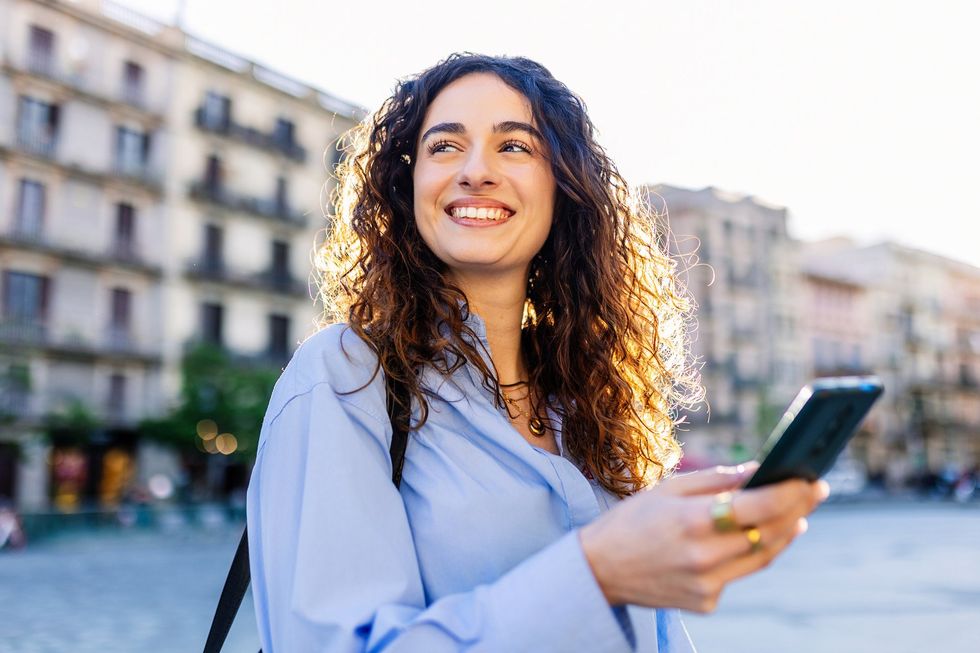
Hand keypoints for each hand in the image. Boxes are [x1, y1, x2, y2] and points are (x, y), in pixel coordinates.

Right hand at [579, 463, 828, 612]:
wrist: (599, 570)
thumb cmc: (633, 520)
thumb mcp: (669, 489)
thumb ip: (716, 480)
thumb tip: (760, 470)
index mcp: (692, 521)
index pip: (760, 506)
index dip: (791, 492)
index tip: (810, 477)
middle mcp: (704, 557)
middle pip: (770, 533)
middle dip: (798, 509)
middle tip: (814, 490)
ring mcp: (707, 585)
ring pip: (763, 557)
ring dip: (785, 533)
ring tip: (797, 514)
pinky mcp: (707, 602)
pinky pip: (739, 574)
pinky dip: (751, 554)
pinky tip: (756, 538)